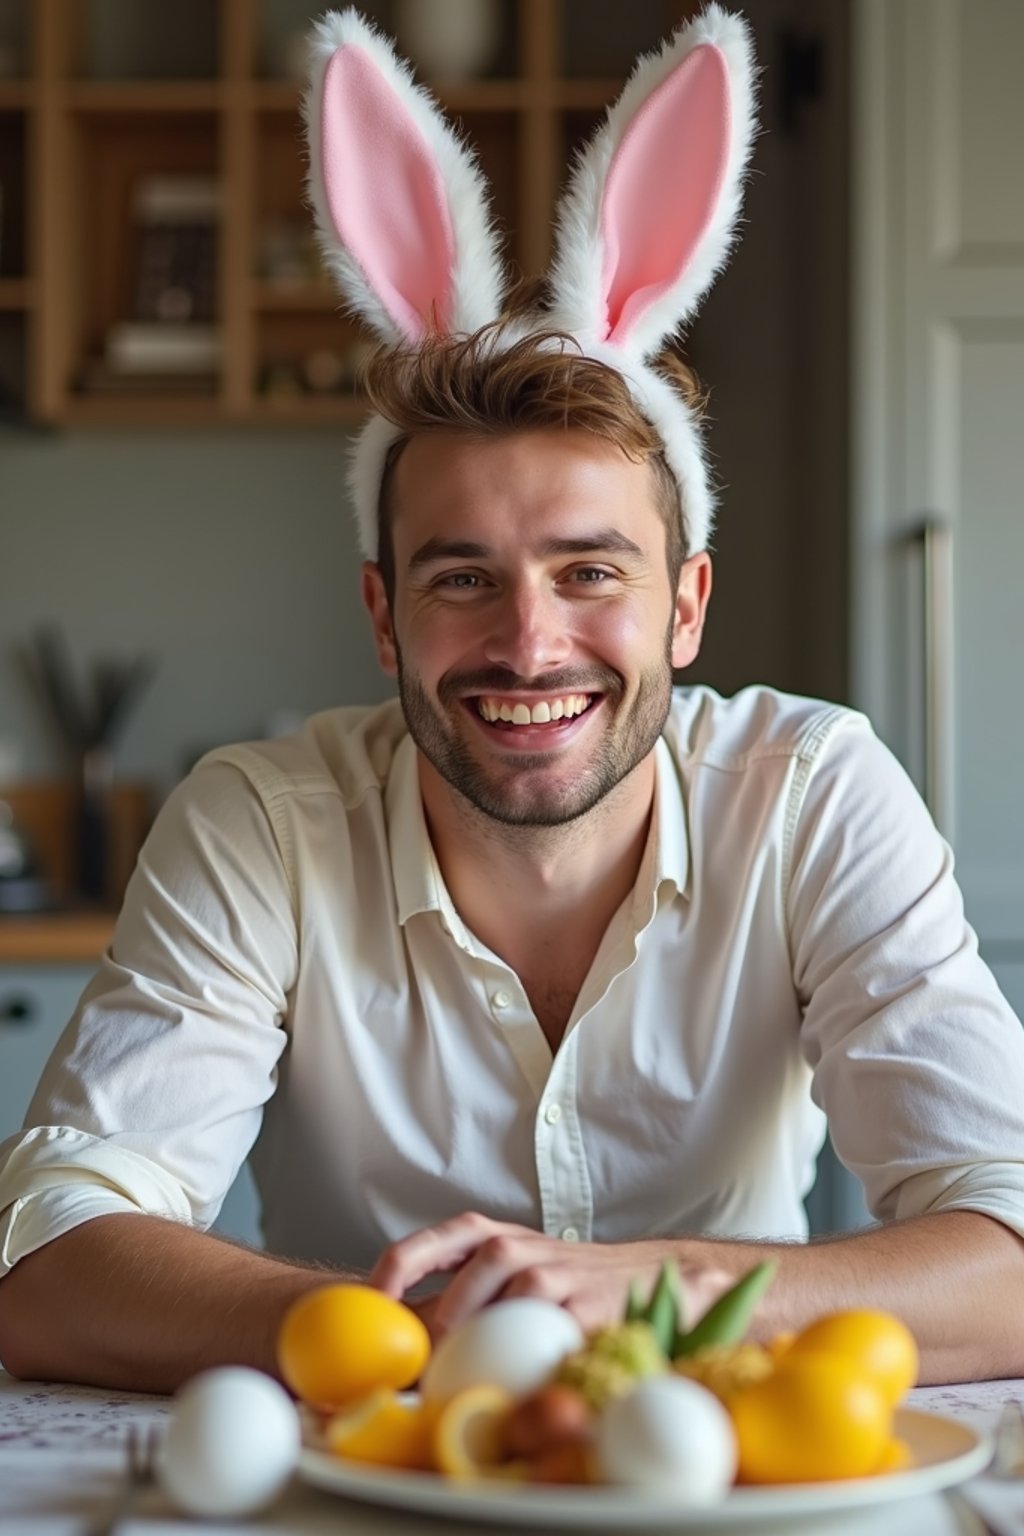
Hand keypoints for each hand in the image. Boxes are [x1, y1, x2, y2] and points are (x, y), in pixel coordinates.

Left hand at [369, 1212, 731, 1339]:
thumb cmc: (562, 1281)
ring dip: (481, 1332)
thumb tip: (399, 1338)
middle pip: (471, 1268)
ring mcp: (555, 1273)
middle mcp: (519, 1245)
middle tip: (423, 1357)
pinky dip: (526, 1351)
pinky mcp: (585, 1304)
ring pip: (510, 1292)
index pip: (429, 1242)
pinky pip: (549, 1328)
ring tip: (463, 1367)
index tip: (369, 1306)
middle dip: (442, 1316)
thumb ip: (458, 1294)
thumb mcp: (506, 1273)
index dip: (393, 1273)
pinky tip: (513, 1373)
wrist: (645, 1276)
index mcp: (489, 1236)